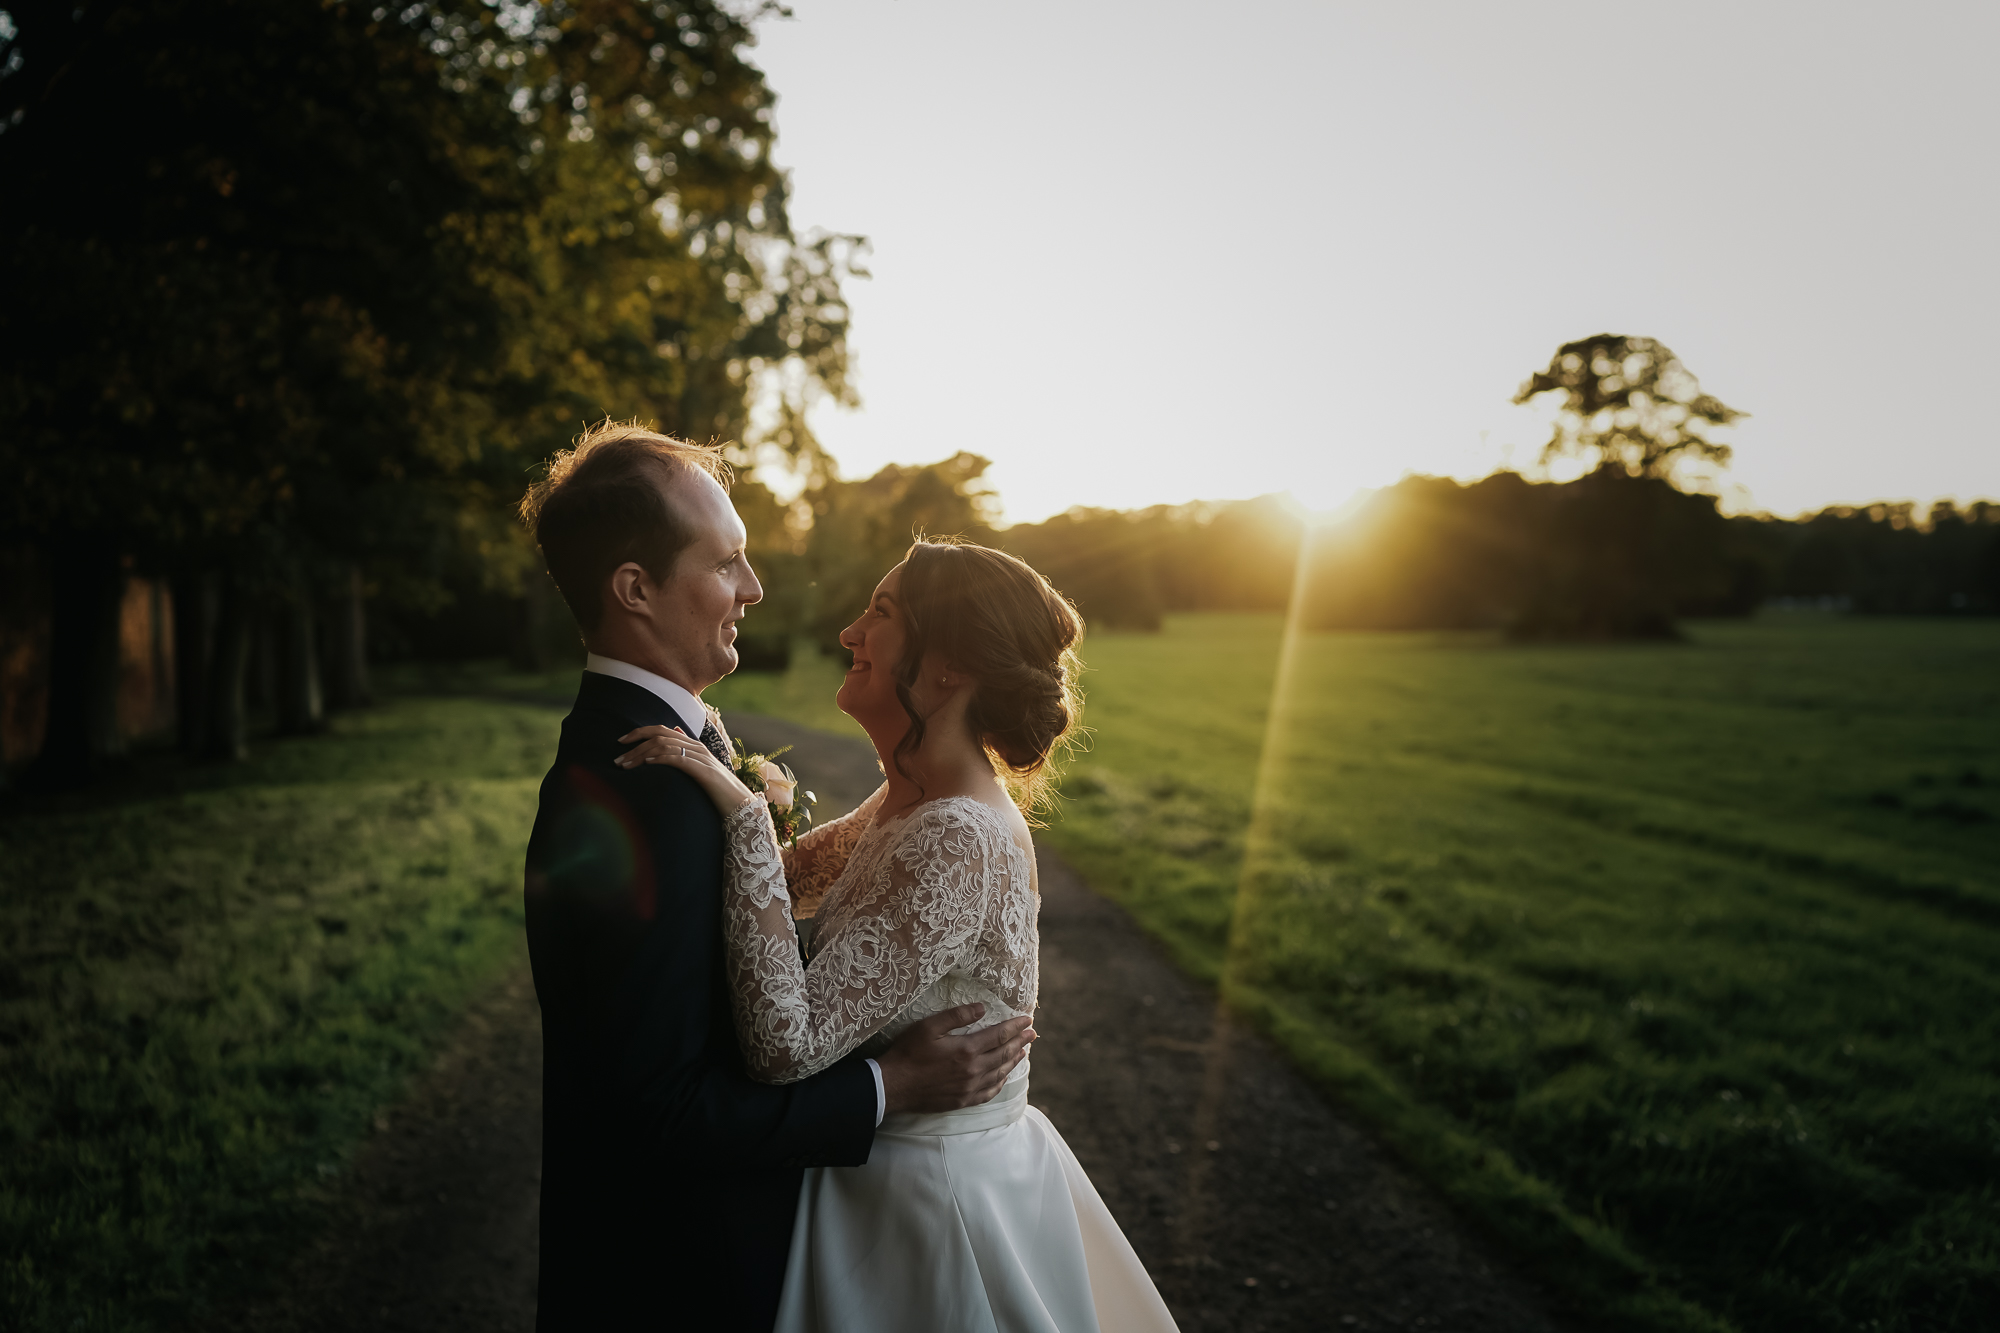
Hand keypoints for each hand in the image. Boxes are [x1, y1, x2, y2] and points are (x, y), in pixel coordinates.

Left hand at [615, 725, 757, 814]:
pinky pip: (679, 759)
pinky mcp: (704, 771)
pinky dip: (660, 758)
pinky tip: (646, 764)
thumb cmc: (717, 792)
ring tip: (625, 765)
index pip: (662, 729)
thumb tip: (672, 740)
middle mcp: (697, 747)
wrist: (740, 805)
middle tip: (617, 759)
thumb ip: (686, 757)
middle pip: (660, 735)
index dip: (639, 732)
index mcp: (694, 745)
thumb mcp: (699, 772)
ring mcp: (701, 758)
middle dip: (635, 744)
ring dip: (641, 754)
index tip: (621, 742)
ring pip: (665, 746)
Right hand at [875, 1004, 1036, 1114]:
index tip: (1028, 1019)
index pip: (999, 1035)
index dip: (1015, 1026)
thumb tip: (982, 1008)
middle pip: (1004, 1053)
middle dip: (1020, 1041)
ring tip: (1023, 1051)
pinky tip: (1003, 1076)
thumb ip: (957, 1016)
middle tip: (1033, 1033)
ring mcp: (969, 1088)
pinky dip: (1000, 1082)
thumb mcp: (929, 1026)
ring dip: (1013, 1060)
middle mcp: (973, 1070)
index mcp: (967, 1050)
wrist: (893, 1086)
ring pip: (999, 1073)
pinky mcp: (962, 1101)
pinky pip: (989, 1092)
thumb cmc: (908, 1053)